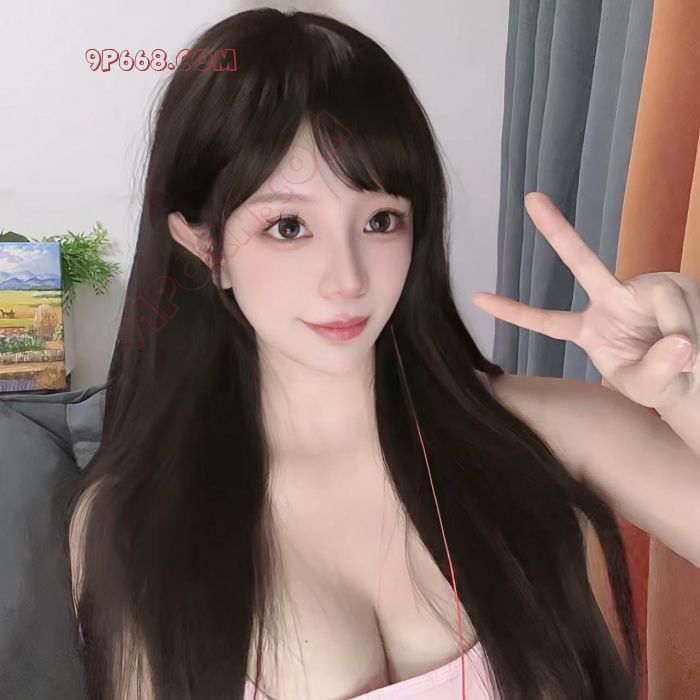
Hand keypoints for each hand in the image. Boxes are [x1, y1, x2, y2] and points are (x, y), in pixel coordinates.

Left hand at [471, 192, 699, 410]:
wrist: (692, 376)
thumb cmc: (659, 381)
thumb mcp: (647, 387)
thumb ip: (655, 370)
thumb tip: (678, 341)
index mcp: (589, 329)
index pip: (546, 321)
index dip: (513, 312)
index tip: (476, 299)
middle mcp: (610, 301)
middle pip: (581, 262)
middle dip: (556, 230)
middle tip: (530, 198)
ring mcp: (640, 291)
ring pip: (659, 298)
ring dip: (677, 329)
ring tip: (689, 358)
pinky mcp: (672, 288)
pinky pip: (680, 303)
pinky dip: (690, 327)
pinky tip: (695, 347)